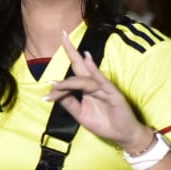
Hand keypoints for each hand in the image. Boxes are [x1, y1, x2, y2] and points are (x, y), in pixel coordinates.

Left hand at [46, 30, 143, 147]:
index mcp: (87, 88)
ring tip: (54, 83)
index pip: (73, 76)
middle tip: (62, 34)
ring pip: (85, 79)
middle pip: (81, 65)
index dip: (61, 79)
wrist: (123, 135)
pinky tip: (88, 60)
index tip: (47, 89)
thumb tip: (52, 91)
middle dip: (71, 50)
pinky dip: (95, 70)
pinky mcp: (113, 93)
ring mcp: (104, 87)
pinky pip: (102, 81)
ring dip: (70, 81)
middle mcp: (95, 84)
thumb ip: (68, 102)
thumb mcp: (81, 114)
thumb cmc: (104, 123)